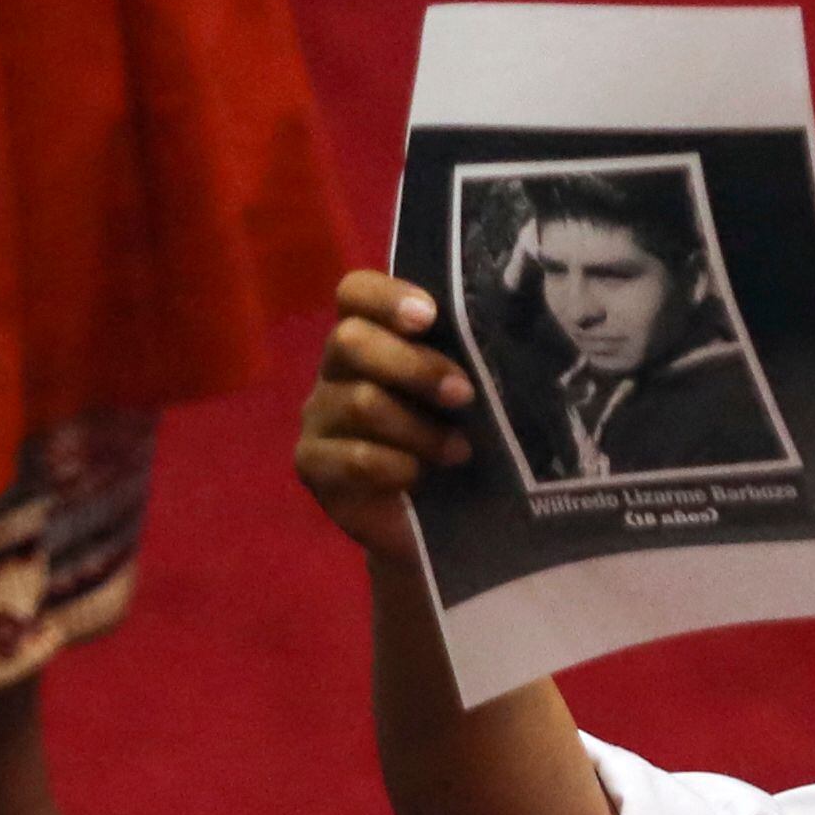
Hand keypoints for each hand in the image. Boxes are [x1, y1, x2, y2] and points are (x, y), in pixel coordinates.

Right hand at [296, 269, 476, 559]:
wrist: (434, 521)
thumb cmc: (454, 443)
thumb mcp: (466, 401)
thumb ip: (468, 363)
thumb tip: (503, 332)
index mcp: (371, 336)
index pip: (355, 293)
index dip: (387, 298)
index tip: (430, 316)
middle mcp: (337, 368)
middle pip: (351, 341)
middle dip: (414, 366)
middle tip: (464, 394)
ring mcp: (319, 414)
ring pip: (361, 402)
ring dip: (419, 428)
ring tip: (458, 451)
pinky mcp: (312, 462)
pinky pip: (352, 457)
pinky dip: (396, 466)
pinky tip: (421, 477)